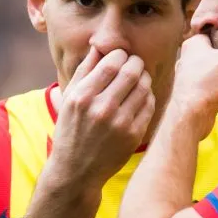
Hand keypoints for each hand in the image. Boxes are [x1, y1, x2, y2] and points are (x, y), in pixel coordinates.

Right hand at [48, 48, 154, 190]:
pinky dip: (147, 96)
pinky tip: (140, 97)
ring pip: (144, 87)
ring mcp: (119, 124)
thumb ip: (84, 71)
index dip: (121, 55)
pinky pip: (149, 105)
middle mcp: (101, 109)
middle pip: (132, 71)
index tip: (120, 57)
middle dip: (136, 63)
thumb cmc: (71, 130)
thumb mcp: (69, 99)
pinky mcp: (133, 136)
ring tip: (138, 79)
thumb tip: (100, 46)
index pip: (112, 62)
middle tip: (134, 64)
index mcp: (82, 97)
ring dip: (144, 78)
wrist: (76, 171)